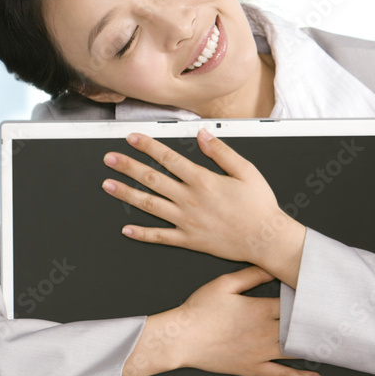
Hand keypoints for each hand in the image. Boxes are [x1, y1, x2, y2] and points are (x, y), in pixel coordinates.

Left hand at [102, 129, 305, 285]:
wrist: (265, 239)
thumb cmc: (259, 206)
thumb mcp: (246, 171)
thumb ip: (222, 152)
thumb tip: (203, 135)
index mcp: (203, 181)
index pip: (168, 158)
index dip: (148, 146)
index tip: (132, 138)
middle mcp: (190, 200)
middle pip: (152, 179)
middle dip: (128, 167)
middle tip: (110, 159)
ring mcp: (187, 221)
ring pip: (150, 205)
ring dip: (127, 195)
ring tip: (108, 186)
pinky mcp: (189, 240)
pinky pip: (160, 237)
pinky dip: (142, 234)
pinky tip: (126, 229)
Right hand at [122, 267, 320, 375]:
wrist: (182, 339)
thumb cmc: (199, 311)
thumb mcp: (224, 284)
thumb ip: (251, 275)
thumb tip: (271, 266)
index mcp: (259, 309)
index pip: (292, 303)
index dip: (308, 298)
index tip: (322, 294)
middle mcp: (264, 332)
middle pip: (298, 326)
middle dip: (316, 321)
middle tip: (335, 318)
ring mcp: (261, 353)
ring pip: (295, 349)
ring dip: (313, 345)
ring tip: (331, 342)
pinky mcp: (254, 368)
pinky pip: (282, 375)